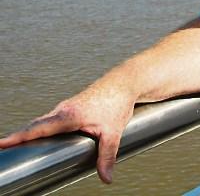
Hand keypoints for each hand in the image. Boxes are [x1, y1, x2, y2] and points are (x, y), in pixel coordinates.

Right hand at [0, 82, 134, 183]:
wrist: (124, 83)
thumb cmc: (117, 104)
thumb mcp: (113, 133)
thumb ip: (107, 156)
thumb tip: (106, 178)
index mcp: (68, 115)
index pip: (38, 128)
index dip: (19, 136)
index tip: (1, 143)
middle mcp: (62, 110)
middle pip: (34, 125)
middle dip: (17, 137)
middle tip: (2, 147)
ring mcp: (64, 108)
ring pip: (41, 122)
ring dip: (26, 133)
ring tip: (11, 145)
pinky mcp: (68, 108)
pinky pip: (48, 120)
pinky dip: (37, 128)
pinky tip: (34, 138)